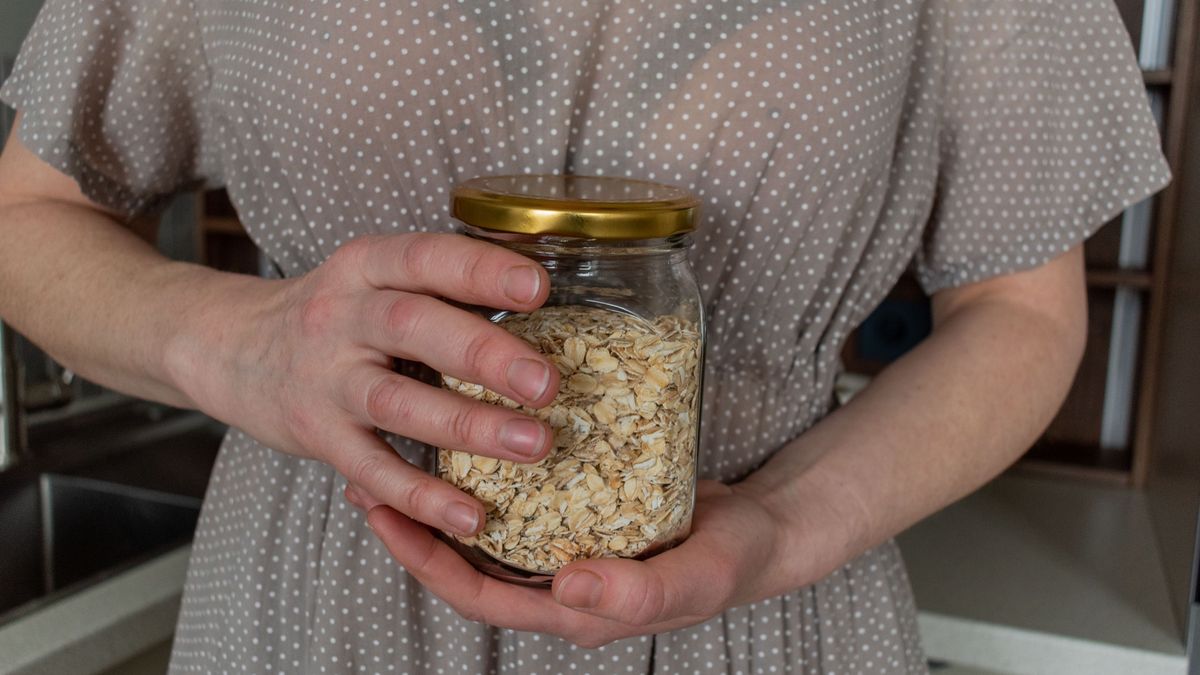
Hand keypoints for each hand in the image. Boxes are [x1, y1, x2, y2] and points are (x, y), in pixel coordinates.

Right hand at [170, 233, 559, 536]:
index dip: (480, 271)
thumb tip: (538, 295)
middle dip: (483, 354)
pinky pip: (372, 469)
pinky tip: (469, 514)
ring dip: (468, 426)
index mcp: (366, 267)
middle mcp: (342, 317)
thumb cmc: (331, 314)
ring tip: (533, 444)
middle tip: (545, 382)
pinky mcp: (317, 435)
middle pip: (413, 328)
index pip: (424, 258)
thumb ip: (437, 287)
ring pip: (397, 402)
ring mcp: (327, 380)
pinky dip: (421, 496)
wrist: (228, 347)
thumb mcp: (372, 279)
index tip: (538, 288)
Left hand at [345, 480, 789, 647]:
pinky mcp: (582, 512)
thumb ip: (638, 591)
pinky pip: (522, 498)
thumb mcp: (694, 578)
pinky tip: (475, 435)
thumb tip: (569, 585)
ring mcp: (568, 547)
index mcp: (573, 609)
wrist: (764, 532)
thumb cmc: (733, 561)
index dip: (425, 561)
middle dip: (416, 525)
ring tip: (408, 449)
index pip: (478, 595)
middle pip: (467, 562)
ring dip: (445, 496)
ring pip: (490, 528)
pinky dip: (490, 473)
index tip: (385, 514)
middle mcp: (558, 582)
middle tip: (371, 476)